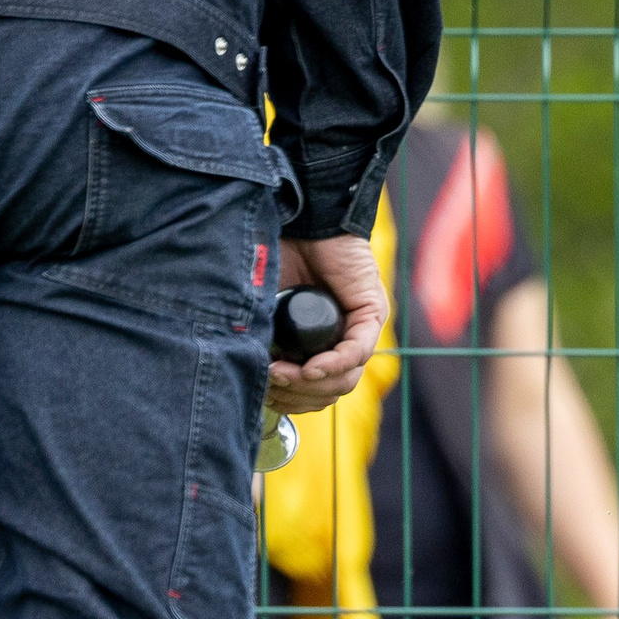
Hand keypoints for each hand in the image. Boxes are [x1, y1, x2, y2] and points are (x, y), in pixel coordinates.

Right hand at [267, 234, 389, 413]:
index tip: (263, 394)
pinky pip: (357, 350)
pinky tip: (311, 367)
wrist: (297, 218)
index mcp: (314, 344)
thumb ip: (259, 339)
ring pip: (346, 378)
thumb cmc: (272, 254)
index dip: (289, 400)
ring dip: (313, 383)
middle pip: (330, 391)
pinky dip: (334, 363)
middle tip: (272, 382)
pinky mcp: (370, 312)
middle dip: (298, 394)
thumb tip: (248, 380)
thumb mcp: (259, 308)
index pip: (312, 391)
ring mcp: (357, 329)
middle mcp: (339, 340)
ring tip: (285, 374)